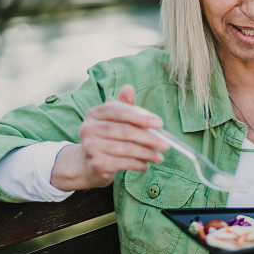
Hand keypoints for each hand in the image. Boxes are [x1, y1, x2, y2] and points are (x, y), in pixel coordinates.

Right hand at [50, 85, 169, 190]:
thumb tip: (128, 88)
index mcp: (94, 113)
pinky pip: (124, 163)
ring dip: (147, 153)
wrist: (88, 164)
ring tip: (159, 157)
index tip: (159, 124)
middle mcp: (89, 128)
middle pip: (125, 131)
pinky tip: (146, 165)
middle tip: (165, 145)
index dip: (141, 117)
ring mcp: (91, 147)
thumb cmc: (107, 138)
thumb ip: (124, 106)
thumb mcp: (114, 120)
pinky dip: (138, 164)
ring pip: (127, 149)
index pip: (120, 111)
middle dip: (149, 138)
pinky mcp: (96, 164)